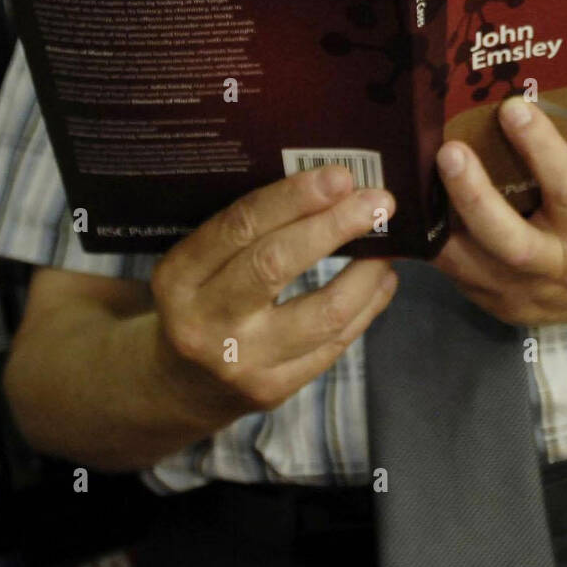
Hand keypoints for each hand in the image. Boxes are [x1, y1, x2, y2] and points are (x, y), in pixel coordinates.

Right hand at [149, 167, 397, 425]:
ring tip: (388, 244)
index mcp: (178, 277)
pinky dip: (367, 306)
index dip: (294, 198)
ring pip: (321, 313)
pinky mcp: (273, 390)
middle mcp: (204, 321)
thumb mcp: (195, 264)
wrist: (180, 384)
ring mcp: (240, 361)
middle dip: (334, 226)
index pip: (240, 227)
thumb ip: (244, 231)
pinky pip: (333, 345)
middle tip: (378, 200)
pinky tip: (382, 280)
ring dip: (365, 273)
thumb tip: (326, 185)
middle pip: (276, 264)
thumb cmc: (199, 301)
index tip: (340, 176)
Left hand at [432, 96, 566, 335]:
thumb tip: (531, 100)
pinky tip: (421, 207)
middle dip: (473, 196)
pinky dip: (437, 240)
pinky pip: (459, 274)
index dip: (541, 148)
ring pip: (470, 264)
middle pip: (509, 241)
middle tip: (449, 152)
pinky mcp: (501, 308)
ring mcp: (526, 295)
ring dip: (438, 220)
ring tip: (414, 177)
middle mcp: (560, 267)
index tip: (513, 108)